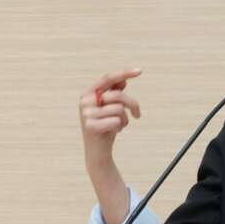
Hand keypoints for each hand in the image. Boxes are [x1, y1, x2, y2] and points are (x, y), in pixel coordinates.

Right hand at [80, 69, 142, 223]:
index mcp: (89, 93)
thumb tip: (123, 81)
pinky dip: (120, 127)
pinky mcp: (90, 126)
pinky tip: (115, 132)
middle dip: (132, 104)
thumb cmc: (106, 127)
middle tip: (137, 114)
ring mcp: (86, 114)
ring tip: (120, 125)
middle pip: (118, 95)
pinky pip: (116, 121)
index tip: (140, 71)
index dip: (124, 73)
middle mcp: (85, 101)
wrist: (98, 152)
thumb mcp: (110, 108)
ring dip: (125, 119)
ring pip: (119, 108)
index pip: (109, 78)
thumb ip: (114, 93)